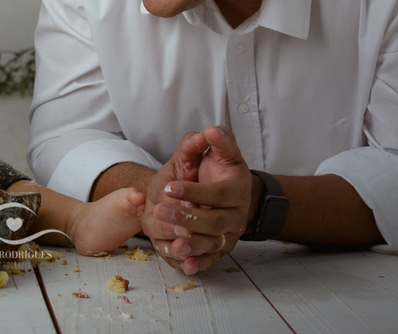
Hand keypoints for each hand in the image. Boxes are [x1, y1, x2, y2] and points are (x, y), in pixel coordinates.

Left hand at [152, 126, 251, 273]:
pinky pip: (210, 260)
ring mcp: (228, 234)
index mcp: (237, 190)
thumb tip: (210, 131)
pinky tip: (184, 265)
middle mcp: (236, 215)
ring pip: (212, 243)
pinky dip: (198, 264)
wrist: (227, 192)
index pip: (218, 193)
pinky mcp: (219, 249)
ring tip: (172, 243)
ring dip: (192, 245)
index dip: (195, 191)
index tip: (170, 186)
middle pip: (215, 221)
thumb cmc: (219, 170)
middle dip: (187, 218)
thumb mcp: (219, 151)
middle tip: (160, 211)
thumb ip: (216, 140)